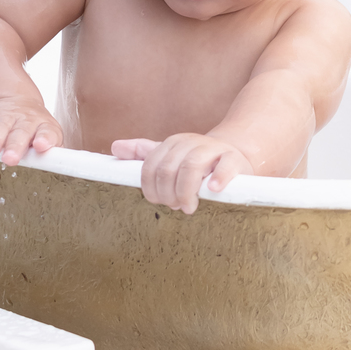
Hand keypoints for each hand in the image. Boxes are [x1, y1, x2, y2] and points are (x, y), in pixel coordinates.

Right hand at [0, 97, 62, 162]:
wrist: (16, 101)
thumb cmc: (35, 128)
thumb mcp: (48, 135)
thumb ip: (53, 152)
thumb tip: (58, 169)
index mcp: (44, 125)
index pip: (47, 132)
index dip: (45, 139)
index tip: (41, 146)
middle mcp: (26, 119)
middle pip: (21, 132)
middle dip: (15, 145)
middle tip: (11, 159)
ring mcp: (6, 116)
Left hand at [111, 134, 252, 214]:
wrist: (234, 154)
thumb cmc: (197, 161)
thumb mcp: (170, 156)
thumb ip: (143, 153)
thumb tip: (115, 147)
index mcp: (172, 143)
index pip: (151, 167)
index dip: (151, 189)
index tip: (160, 201)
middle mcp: (190, 142)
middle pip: (168, 169)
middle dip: (168, 193)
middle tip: (176, 206)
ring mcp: (213, 149)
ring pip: (191, 167)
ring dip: (186, 191)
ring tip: (189, 207)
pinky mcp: (233, 158)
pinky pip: (224, 167)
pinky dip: (217, 179)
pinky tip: (211, 190)